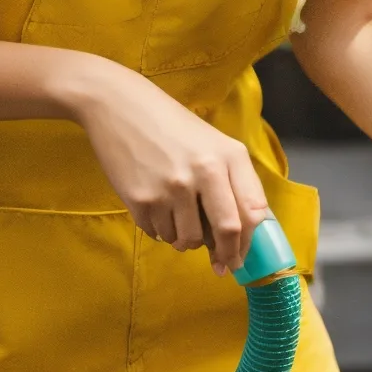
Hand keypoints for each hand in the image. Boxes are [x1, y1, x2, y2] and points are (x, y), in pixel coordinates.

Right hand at [67, 60, 272, 274]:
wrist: (119, 106)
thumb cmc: (170, 126)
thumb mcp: (212, 143)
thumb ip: (232, 182)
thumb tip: (240, 233)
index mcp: (228, 156)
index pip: (252, 211)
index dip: (249, 242)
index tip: (242, 258)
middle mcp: (204, 172)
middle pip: (227, 230)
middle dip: (226, 255)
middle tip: (220, 265)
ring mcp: (172, 188)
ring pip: (189, 239)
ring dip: (185, 240)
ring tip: (176, 217)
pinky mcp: (142, 200)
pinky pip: (159, 234)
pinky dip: (161, 230)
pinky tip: (156, 206)